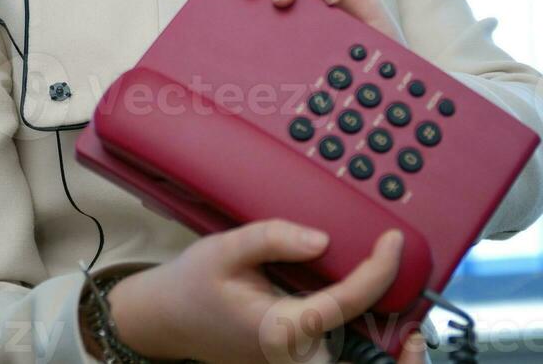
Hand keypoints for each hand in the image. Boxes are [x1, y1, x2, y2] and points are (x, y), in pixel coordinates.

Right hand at [107, 219, 425, 362]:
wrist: (165, 320)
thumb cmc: (194, 284)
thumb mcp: (226, 249)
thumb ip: (274, 238)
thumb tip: (323, 239)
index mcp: (282, 328)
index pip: (348, 301)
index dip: (378, 270)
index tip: (394, 239)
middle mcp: (295, 355)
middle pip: (364, 361)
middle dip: (401, 350)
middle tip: (423, 323)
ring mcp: (295, 363)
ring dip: (388, 355)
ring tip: (414, 330)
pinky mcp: (295, 360)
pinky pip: (341, 361)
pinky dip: (368, 352)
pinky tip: (387, 334)